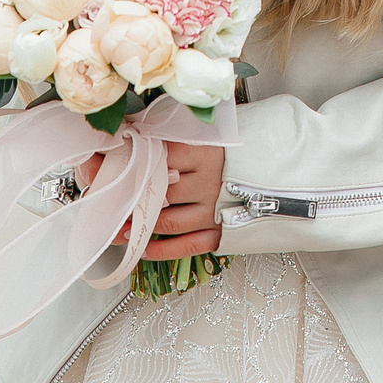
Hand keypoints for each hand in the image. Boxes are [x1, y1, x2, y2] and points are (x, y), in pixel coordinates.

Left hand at [81, 140, 224, 257]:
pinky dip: (163, 250)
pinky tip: (145, 248)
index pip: (160, 160)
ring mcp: (216, 210)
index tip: (117, 169)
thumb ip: (170, 136)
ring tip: (123, 228)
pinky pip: (187, 246)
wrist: (268, 168)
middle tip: (113, 204)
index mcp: (205, 152)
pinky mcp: (221, 231)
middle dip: (134, 201)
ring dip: (142, 227)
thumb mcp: (204, 134)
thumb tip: (130, 132)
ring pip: (170, 222)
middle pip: (162, 194)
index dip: (136, 166)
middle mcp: (210, 182)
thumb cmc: (230, 150)